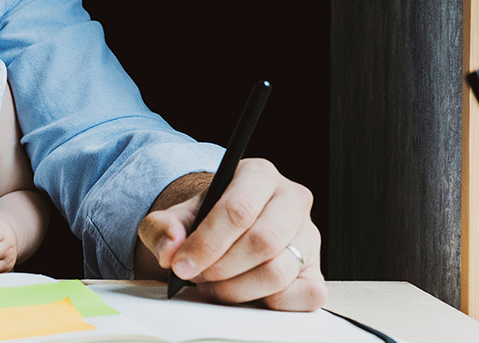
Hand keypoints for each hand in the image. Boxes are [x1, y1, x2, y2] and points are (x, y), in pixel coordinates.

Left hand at [136, 159, 326, 310]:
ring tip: (214, 284)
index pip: (238, 210)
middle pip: (262, 242)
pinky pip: (306, 295)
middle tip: (198, 276)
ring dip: (237, 288)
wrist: (225, 231)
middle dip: (221, 268)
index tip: (182, 265)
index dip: (207, 243)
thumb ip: (163, 228)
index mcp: (258, 175)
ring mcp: (309, 236)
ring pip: (278, 272)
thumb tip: (171, 248)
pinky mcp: (316, 270)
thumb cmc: (206, 221)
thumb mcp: (175, 217)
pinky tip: (246, 293)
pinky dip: (272, 302)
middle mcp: (291, 200)